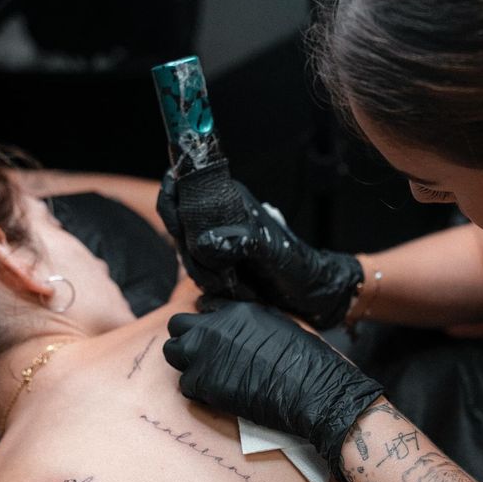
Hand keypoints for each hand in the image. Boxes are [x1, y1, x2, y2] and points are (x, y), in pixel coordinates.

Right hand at [157, 172, 362, 328]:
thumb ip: (244, 242)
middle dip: (191, 255)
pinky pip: (196, 270)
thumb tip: (206, 242)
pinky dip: (207, 283)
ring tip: (231, 285)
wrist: (311, 294)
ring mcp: (215, 238)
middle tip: (219, 275)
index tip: (178, 232)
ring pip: (186, 252)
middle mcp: (218, 215)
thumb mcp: (274, 253)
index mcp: (229, 200)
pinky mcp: (216, 261)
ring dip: (202, 273)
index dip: (171, 205)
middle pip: (179, 226)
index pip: (182, 187)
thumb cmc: (299, 269)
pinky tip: (228, 290)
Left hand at [163, 303, 382, 480]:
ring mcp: (205, 353)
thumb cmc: (308, 362)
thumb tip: (242, 333)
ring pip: (173, 353)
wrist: (313, 390)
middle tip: (203, 357)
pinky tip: (217, 396)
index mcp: (237, 309)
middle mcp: (215, 326)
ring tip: (207, 377)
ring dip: (186, 364)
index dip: (207, 323)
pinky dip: (197, 391)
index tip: (214, 337)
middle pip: (178, 325)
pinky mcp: (203, 382)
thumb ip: (253, 324)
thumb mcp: (281, 326)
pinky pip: (185, 385)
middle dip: (186, 340)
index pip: (204, 306)